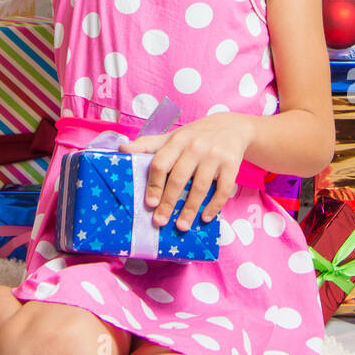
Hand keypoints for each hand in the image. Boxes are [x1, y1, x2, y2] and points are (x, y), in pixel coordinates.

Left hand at [119, 114, 254, 232]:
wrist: (232, 128)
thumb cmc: (195, 136)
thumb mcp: (173, 137)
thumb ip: (149, 145)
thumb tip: (122, 150)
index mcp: (177, 140)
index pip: (161, 163)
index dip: (153, 184)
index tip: (149, 203)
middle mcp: (195, 146)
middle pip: (178, 179)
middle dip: (168, 203)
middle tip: (160, 221)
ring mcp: (214, 156)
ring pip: (199, 188)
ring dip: (189, 210)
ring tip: (181, 226)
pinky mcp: (232, 164)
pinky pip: (222, 190)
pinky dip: (213, 206)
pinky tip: (205, 218)